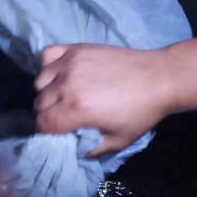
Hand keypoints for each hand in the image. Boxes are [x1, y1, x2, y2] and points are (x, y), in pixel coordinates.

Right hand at [33, 43, 173, 154]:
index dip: (45, 130)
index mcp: (77, 109)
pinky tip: (61, 73)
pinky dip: (48, 65)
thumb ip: (90, 148)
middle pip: (38, 102)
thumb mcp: (117, 141)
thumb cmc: (139, 112)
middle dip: (46, 112)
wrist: (158, 78)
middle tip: (61, 114)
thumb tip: (71, 148)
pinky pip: (46, 54)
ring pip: (39, 80)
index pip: (42, 122)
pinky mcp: (75, 48)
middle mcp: (68, 84)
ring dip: (46, 90)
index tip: (55, 131)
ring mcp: (70, 63)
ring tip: (62, 93)